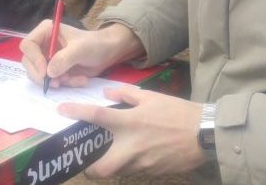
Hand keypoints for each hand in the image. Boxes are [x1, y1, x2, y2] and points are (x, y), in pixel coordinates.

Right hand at [19, 22, 143, 89]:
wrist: (108, 52)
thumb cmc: (95, 44)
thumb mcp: (80, 49)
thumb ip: (64, 59)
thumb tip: (49, 73)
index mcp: (46, 32)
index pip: (28, 45)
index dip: (34, 60)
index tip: (45, 73)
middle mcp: (43, 44)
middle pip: (29, 62)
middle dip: (42, 75)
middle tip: (56, 83)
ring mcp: (48, 58)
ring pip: (39, 75)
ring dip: (56, 81)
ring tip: (73, 79)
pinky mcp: (55, 70)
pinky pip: (52, 81)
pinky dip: (65, 84)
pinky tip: (79, 79)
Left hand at [59, 87, 207, 177]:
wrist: (204, 134)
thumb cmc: (177, 112)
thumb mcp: (151, 97)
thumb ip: (125, 94)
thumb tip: (107, 93)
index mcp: (130, 122)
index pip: (97, 116)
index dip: (76, 112)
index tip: (61, 110)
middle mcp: (132, 145)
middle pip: (101, 168)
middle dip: (90, 169)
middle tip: (87, 161)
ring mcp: (142, 162)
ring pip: (117, 171)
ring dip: (111, 165)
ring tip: (112, 154)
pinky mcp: (152, 172)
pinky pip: (134, 171)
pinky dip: (129, 164)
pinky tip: (135, 154)